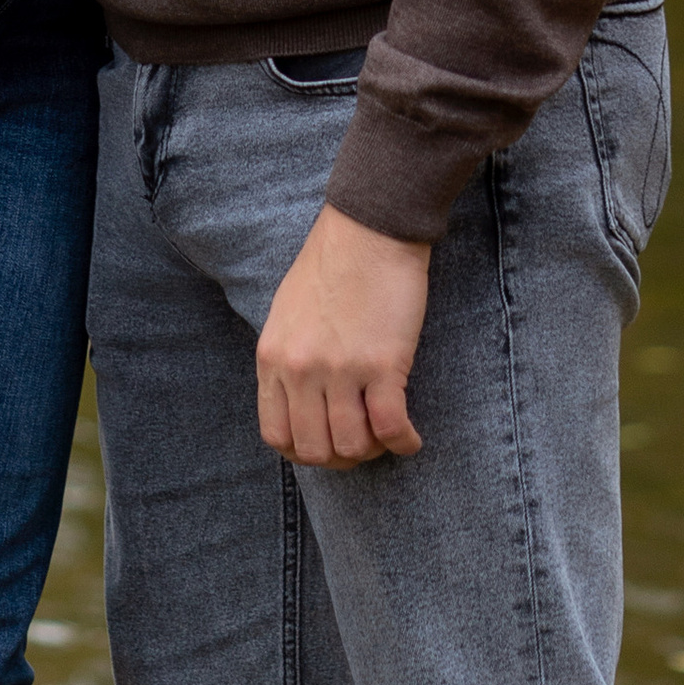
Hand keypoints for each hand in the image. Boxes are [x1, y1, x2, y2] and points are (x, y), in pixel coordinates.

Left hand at [256, 204, 429, 468]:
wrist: (370, 227)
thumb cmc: (332, 264)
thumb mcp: (287, 314)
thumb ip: (287, 360)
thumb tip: (300, 406)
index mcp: (273, 356)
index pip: (276, 434)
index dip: (304, 451)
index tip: (327, 444)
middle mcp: (300, 368)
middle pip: (314, 450)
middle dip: (340, 458)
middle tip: (362, 443)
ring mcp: (339, 369)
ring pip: (352, 446)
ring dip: (373, 450)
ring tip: (385, 434)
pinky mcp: (382, 364)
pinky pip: (391, 428)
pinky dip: (404, 442)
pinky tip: (410, 438)